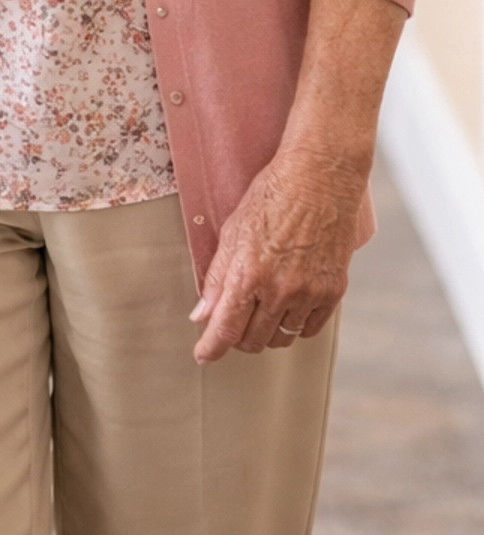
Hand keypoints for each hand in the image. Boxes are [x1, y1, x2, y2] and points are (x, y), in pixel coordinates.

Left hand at [190, 146, 366, 362]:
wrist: (319, 179)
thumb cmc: (272, 197)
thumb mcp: (233, 231)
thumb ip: (218, 278)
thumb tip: (202, 315)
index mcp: (249, 274)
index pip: (226, 329)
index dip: (212, 348)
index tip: (204, 355)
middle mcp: (279, 290)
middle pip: (253, 340)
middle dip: (238, 337)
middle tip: (235, 322)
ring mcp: (309, 293)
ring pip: (282, 337)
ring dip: (267, 331)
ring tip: (262, 308)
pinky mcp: (333, 292)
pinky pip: (309, 329)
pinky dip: (295, 325)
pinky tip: (288, 306)